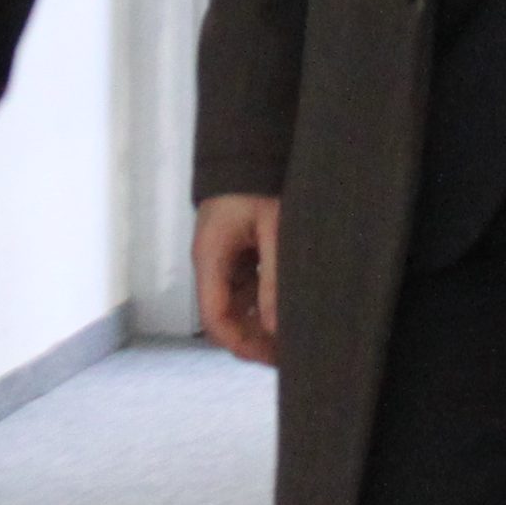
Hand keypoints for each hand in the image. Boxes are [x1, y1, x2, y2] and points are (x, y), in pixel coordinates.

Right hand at [194, 193, 282, 366]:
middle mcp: (211, 264)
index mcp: (210, 258)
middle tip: (291, 353)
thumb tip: (276, 327)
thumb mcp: (273, 227)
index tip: (273, 358)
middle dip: (254, 340)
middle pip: (224, 319)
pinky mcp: (236, 253)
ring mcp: (223, 260)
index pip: (215, 320)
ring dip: (260, 324)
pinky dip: (264, 304)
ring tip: (295, 335)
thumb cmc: (257, 181)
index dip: (242, 345)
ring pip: (236, 307)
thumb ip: (274, 276)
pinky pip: (246, 289)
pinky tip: (288, 309)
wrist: (249, 146)